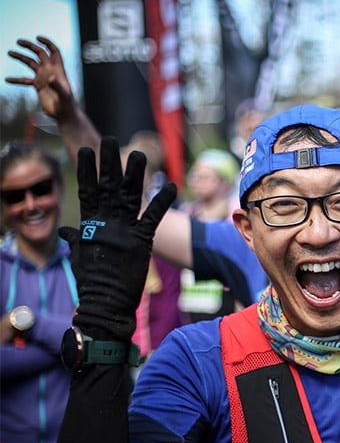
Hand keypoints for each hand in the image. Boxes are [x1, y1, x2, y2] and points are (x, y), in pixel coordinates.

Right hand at [6, 36, 78, 121]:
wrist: (64, 114)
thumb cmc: (67, 105)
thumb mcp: (63, 95)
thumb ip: (57, 86)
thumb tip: (49, 78)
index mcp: (58, 70)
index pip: (54, 52)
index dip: (47, 43)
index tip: (37, 37)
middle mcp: (50, 71)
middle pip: (40, 54)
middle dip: (30, 46)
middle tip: (18, 41)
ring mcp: (43, 78)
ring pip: (31, 63)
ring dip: (21, 57)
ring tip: (9, 52)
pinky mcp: (38, 86)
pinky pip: (25, 80)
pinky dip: (17, 79)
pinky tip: (7, 79)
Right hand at [58, 137, 176, 340]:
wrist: (105, 303)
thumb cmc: (93, 281)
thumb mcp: (80, 256)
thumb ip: (76, 239)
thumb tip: (65, 231)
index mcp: (91, 225)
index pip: (88, 192)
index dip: (87, 171)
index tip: (85, 150)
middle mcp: (106, 223)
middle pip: (109, 187)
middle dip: (109, 162)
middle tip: (109, 139)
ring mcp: (124, 230)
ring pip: (130, 195)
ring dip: (134, 174)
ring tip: (137, 153)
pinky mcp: (142, 240)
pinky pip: (155, 216)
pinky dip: (163, 200)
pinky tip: (172, 185)